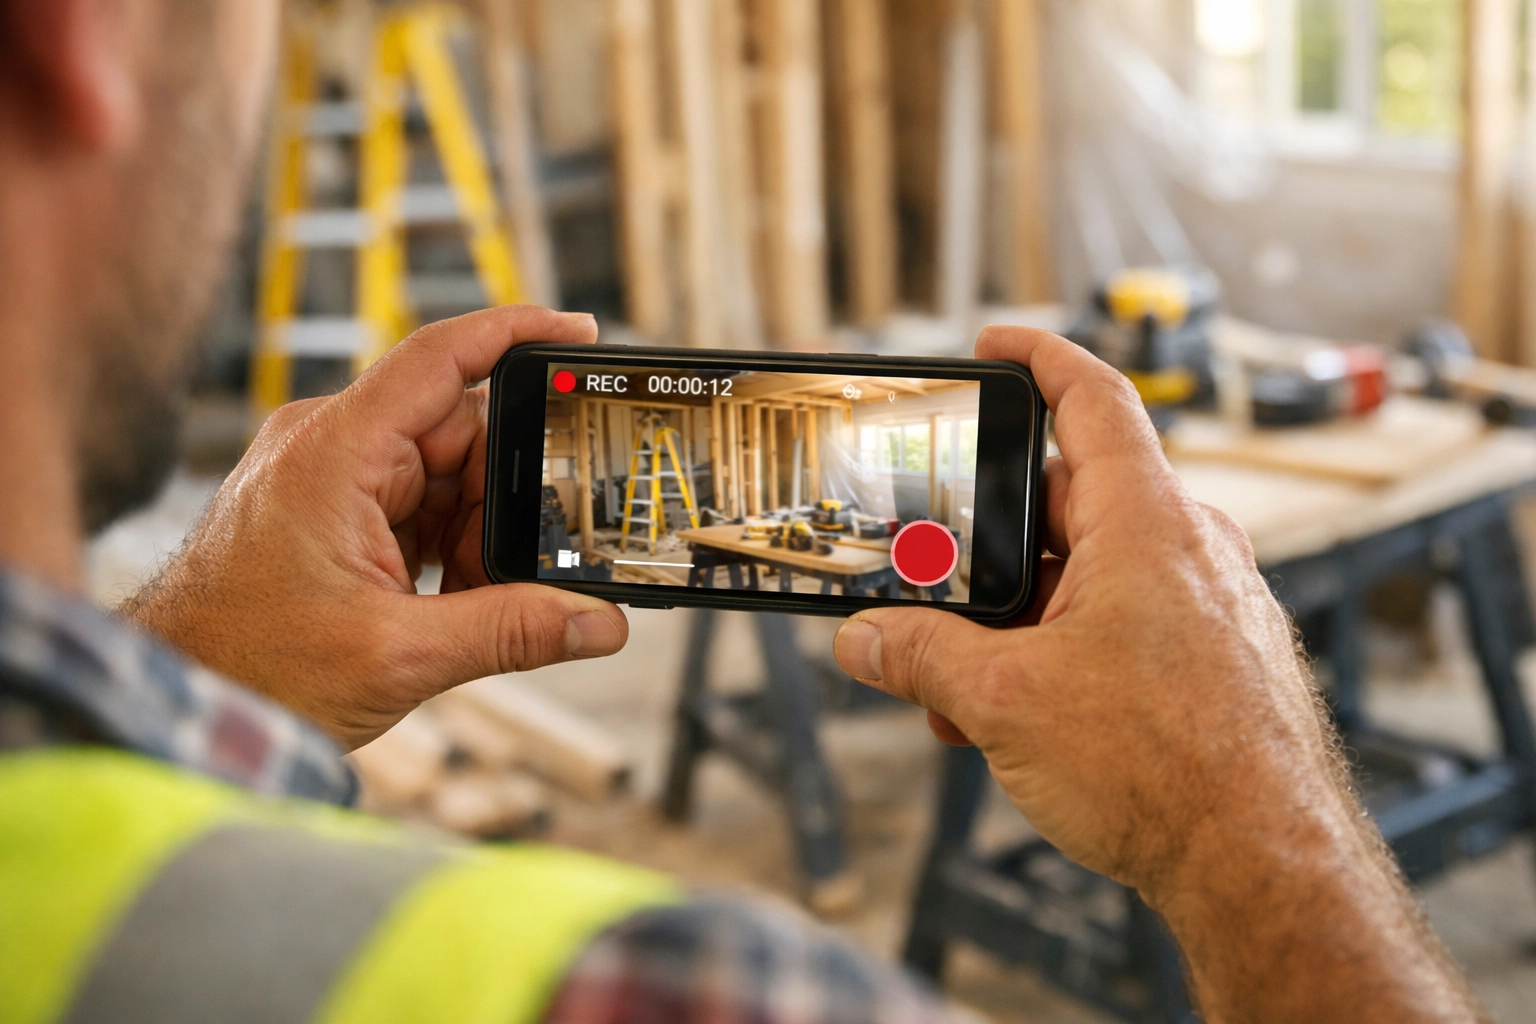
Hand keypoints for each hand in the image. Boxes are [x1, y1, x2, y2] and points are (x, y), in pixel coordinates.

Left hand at [122, 306, 628, 748]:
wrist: (178, 703)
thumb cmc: (249, 669)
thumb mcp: (399, 655)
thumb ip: (511, 631)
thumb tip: (600, 624)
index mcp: (335, 452)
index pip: (440, 359)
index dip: (518, 335)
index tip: (582, 334)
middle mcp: (331, 448)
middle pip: (460, 432)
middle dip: (508, 496)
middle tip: (541, 558)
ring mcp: (331, 479)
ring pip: (446, 477)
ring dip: (478, 534)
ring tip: (473, 600)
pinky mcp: (334, 513)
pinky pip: (418, 507)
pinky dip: (450, 549)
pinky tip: (452, 600)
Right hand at [834, 328, 1485, 1021]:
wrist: (1265, 868)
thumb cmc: (1168, 771)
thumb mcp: (1004, 701)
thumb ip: (920, 656)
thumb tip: (861, 641)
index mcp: (1146, 523)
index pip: (1092, 399)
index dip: (1038, 358)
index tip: (995, 344)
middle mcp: (1187, 550)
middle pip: (1067, 501)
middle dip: (988, 541)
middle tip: (926, 571)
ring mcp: (1205, 606)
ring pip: (1088, 576)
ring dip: (1016, 615)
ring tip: (956, 677)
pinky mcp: (1210, 659)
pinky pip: (1121, 626)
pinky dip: (1059, 650)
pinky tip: (1005, 714)